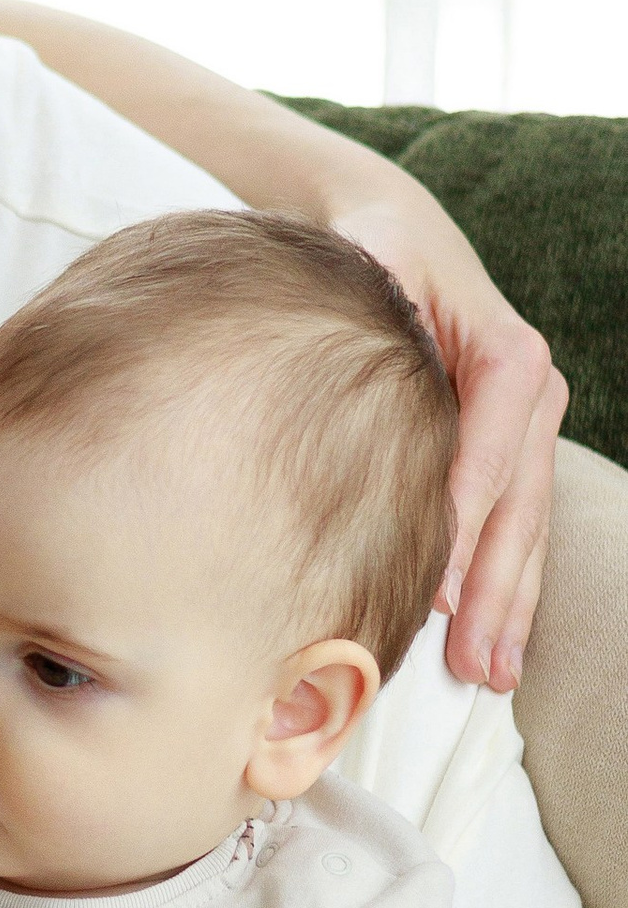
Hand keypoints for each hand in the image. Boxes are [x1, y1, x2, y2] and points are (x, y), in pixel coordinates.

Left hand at [327, 184, 564, 690]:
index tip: (442, 593)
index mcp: (508, 356)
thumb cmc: (376, 252)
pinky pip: (516, 527)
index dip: (466, 525)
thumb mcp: (377, 262)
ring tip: (490, 674)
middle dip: (495, 592)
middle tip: (471, 662)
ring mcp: (530, 428)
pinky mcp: (512, 451)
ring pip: (526, 530)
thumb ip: (384, 303)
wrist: (396, 232)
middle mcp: (532, 396)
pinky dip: (507, 587)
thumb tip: (380, 352)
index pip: (490, 456)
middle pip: (518, 508)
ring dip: (509, 608)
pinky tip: (496, 643)